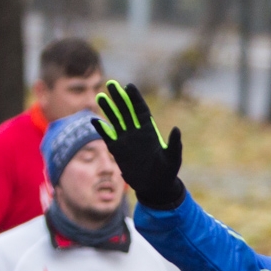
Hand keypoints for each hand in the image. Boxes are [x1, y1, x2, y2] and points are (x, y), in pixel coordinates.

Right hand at [92, 80, 185, 209]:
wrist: (155, 187)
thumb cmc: (167, 172)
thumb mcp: (173, 158)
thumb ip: (175, 144)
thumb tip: (176, 129)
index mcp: (150, 131)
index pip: (140, 110)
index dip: (135, 98)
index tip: (128, 86)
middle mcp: (137, 133)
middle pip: (126, 111)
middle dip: (119, 98)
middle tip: (110, 83)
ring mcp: (126, 140)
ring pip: (115, 121)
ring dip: (108, 109)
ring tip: (100, 96)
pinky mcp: (118, 151)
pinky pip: (108, 137)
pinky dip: (101, 129)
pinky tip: (94, 120)